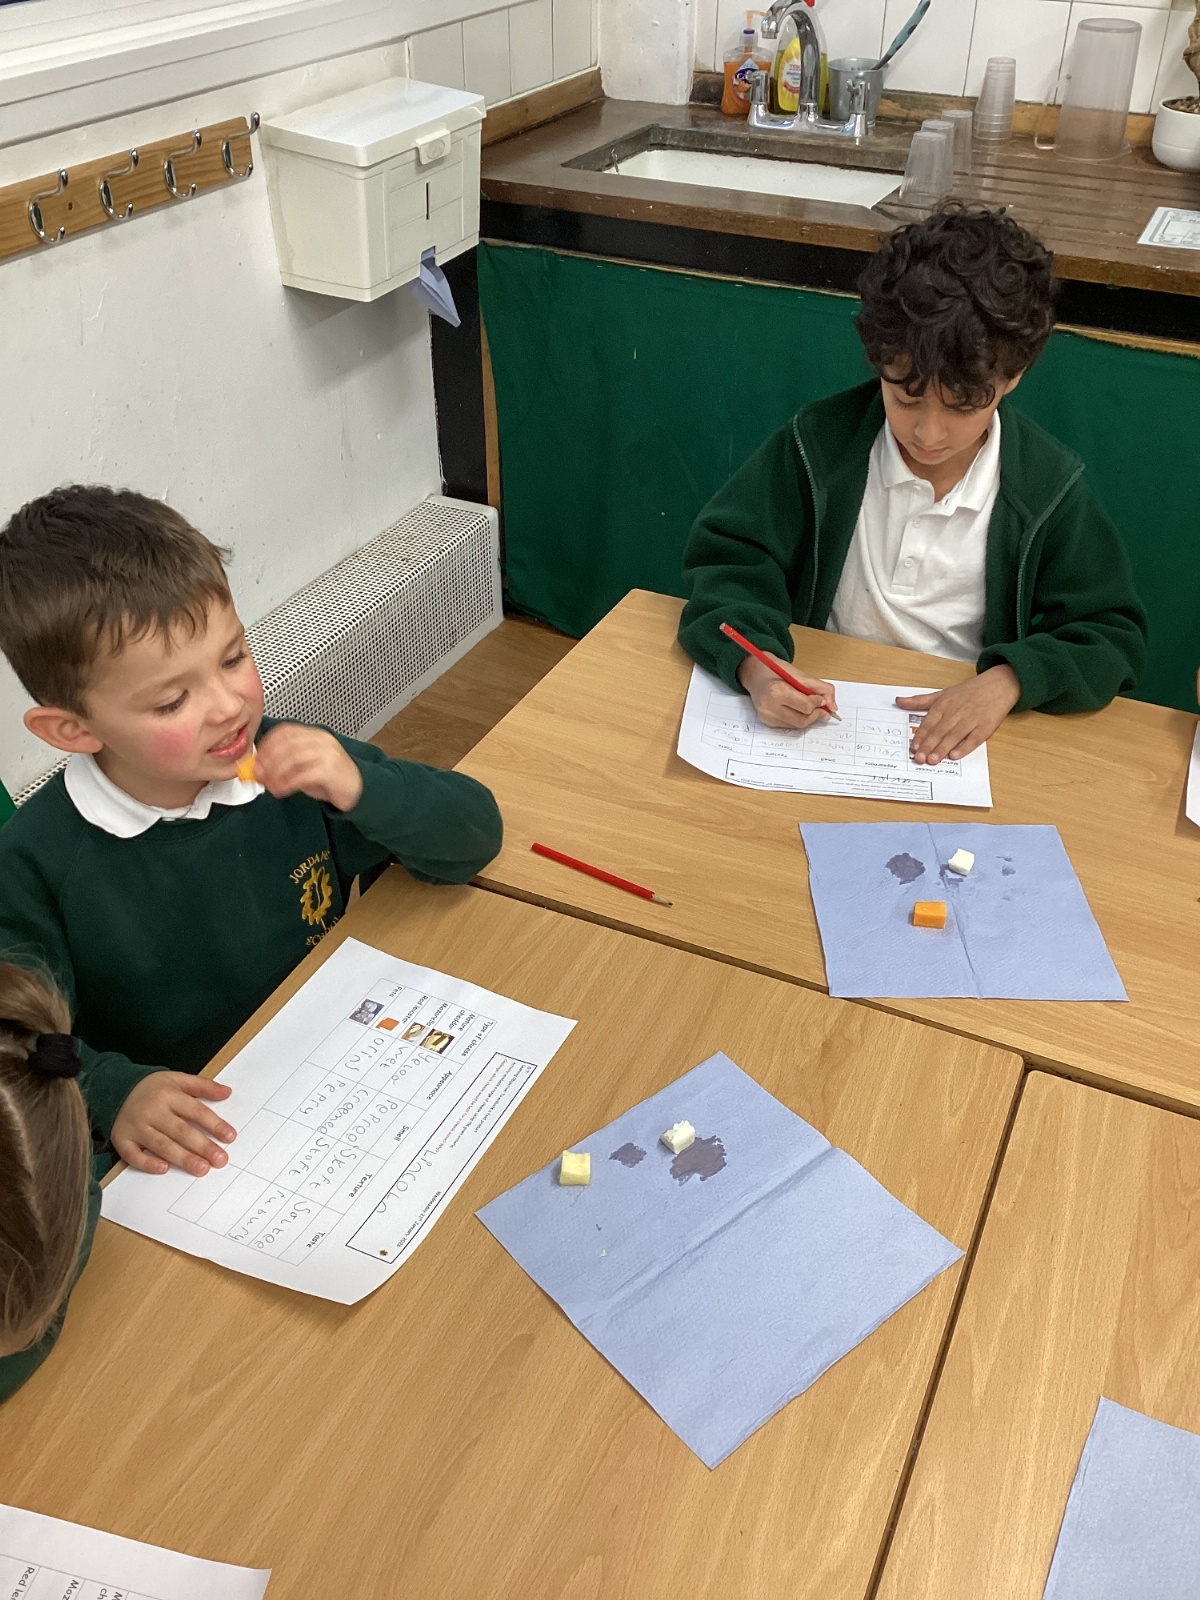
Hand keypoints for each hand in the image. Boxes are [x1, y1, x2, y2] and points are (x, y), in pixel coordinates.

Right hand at [112, 1072, 235, 1177]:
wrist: (114, 1089)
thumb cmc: (151, 1088)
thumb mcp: (177, 1079)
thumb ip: (203, 1086)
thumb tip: (227, 1092)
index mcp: (168, 1095)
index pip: (196, 1111)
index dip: (214, 1124)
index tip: (230, 1136)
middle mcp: (152, 1111)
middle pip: (180, 1131)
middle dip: (202, 1146)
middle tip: (220, 1160)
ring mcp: (136, 1127)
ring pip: (161, 1145)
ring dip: (182, 1158)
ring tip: (201, 1168)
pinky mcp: (122, 1140)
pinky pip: (133, 1155)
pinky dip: (147, 1163)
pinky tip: (164, 1169)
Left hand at [256, 723, 362, 810]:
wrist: (359, 789)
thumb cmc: (332, 779)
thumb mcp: (306, 768)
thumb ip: (286, 765)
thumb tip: (261, 769)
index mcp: (315, 735)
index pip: (286, 731)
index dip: (268, 744)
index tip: (257, 758)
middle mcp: (322, 740)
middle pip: (287, 744)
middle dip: (268, 760)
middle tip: (259, 774)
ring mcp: (328, 753)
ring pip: (293, 758)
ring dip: (276, 773)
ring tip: (269, 785)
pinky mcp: (331, 769)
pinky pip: (303, 774)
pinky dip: (287, 783)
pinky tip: (282, 790)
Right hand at [737, 653, 837, 730]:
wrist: (755, 674)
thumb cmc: (777, 671)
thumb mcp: (800, 675)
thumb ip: (821, 688)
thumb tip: (833, 707)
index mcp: (777, 691)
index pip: (806, 706)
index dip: (818, 704)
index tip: (822, 700)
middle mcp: (769, 706)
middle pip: (802, 720)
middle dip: (816, 715)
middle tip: (822, 709)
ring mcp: (767, 716)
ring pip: (797, 725)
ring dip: (808, 718)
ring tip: (811, 708)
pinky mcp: (767, 722)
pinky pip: (789, 726)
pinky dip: (797, 719)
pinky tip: (797, 710)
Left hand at [898, 664, 1020, 764]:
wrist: (999, 685)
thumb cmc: (969, 692)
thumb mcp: (943, 693)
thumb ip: (920, 701)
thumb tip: (898, 701)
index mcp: (945, 704)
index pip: (930, 722)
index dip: (921, 736)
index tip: (913, 747)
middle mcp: (957, 712)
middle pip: (940, 731)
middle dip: (929, 745)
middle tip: (919, 758)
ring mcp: (972, 719)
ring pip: (954, 736)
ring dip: (943, 748)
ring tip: (932, 760)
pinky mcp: (986, 726)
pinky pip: (974, 739)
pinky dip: (965, 747)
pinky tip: (955, 756)